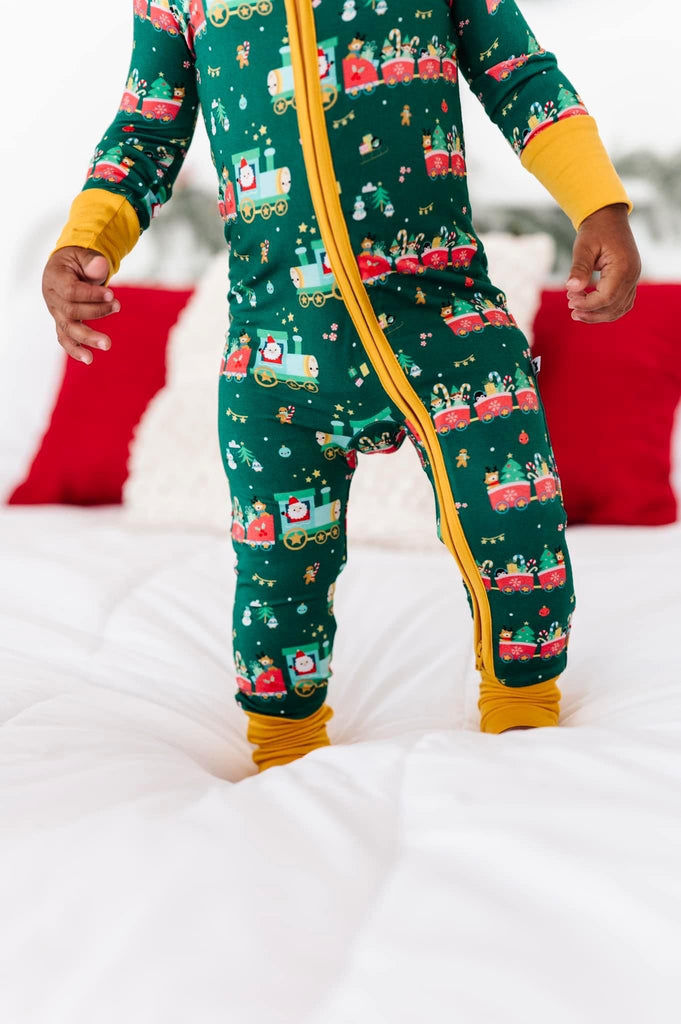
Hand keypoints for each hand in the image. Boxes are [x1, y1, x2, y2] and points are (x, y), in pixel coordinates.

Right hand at [42, 246, 119, 364]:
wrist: (68, 267)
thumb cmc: (77, 261)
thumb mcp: (83, 254)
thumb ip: (91, 261)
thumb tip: (101, 266)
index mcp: (54, 278)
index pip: (71, 291)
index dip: (91, 294)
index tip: (112, 294)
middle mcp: (52, 297)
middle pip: (70, 311)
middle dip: (96, 312)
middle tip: (118, 307)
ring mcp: (56, 312)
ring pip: (68, 329)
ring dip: (88, 338)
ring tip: (106, 344)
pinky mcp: (63, 323)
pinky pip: (65, 339)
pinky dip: (75, 350)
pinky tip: (88, 359)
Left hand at [565, 202, 640, 323]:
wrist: (608, 218)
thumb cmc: (595, 230)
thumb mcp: (583, 247)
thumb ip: (579, 268)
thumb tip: (571, 289)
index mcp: (623, 267)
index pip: (606, 298)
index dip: (586, 305)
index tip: (569, 300)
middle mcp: (632, 275)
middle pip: (613, 307)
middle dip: (590, 312)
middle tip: (570, 307)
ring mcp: (634, 279)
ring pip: (619, 309)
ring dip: (598, 315)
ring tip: (576, 312)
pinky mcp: (630, 281)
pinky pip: (621, 303)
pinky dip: (606, 310)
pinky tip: (589, 308)